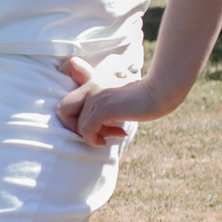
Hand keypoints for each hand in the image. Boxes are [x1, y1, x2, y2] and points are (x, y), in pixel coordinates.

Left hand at [55, 55, 176, 146]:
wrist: (159, 92)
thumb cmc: (141, 98)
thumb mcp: (116, 98)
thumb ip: (102, 105)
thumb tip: (94, 130)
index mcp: (91, 83)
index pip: (66, 100)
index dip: (73, 118)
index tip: (92, 126)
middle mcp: (89, 87)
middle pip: (62, 111)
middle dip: (74, 128)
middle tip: (94, 133)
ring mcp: (95, 96)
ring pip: (78, 125)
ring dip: (94, 136)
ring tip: (113, 133)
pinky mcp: (103, 107)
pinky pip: (86, 129)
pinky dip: (94, 139)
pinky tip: (112, 137)